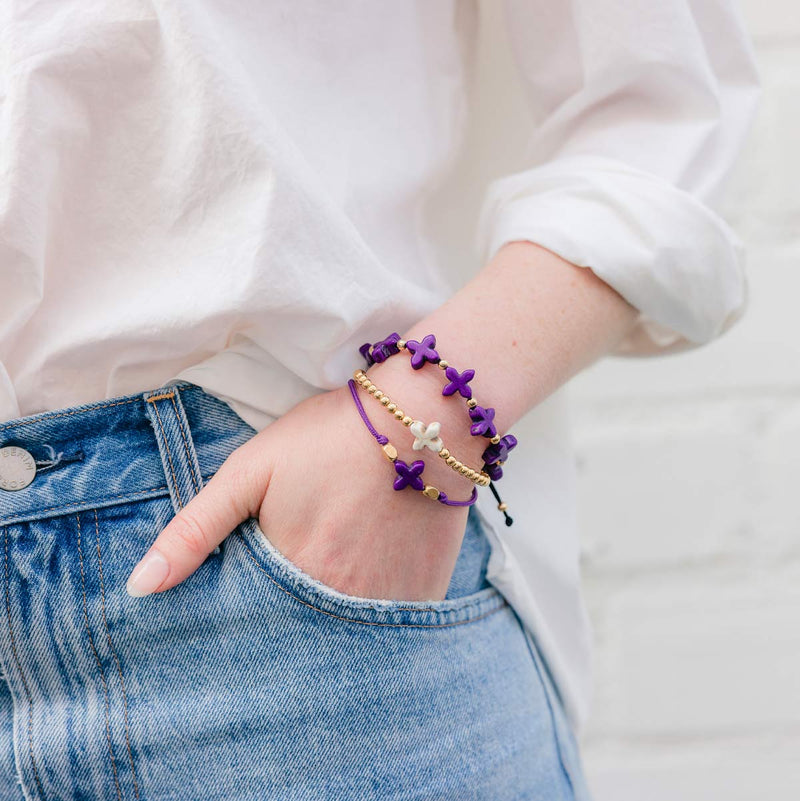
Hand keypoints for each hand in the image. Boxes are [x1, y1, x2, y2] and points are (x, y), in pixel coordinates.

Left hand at [125, 377, 473, 601]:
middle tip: (302, 569)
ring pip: (347, 636)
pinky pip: (392, 625)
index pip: (254, 623)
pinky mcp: (425, 594)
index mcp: (291, 575)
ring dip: (333, 616)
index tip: (256, 584)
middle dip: (290, 618)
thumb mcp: (251, 470)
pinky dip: (376, 611)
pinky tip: (372, 571)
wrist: (422, 416)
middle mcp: (341, 603)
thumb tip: (140, 588)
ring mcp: (389, 603)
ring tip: (335, 570)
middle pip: (300, 633)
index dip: (249, 608)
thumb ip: (195, 529)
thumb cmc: (330, 436)